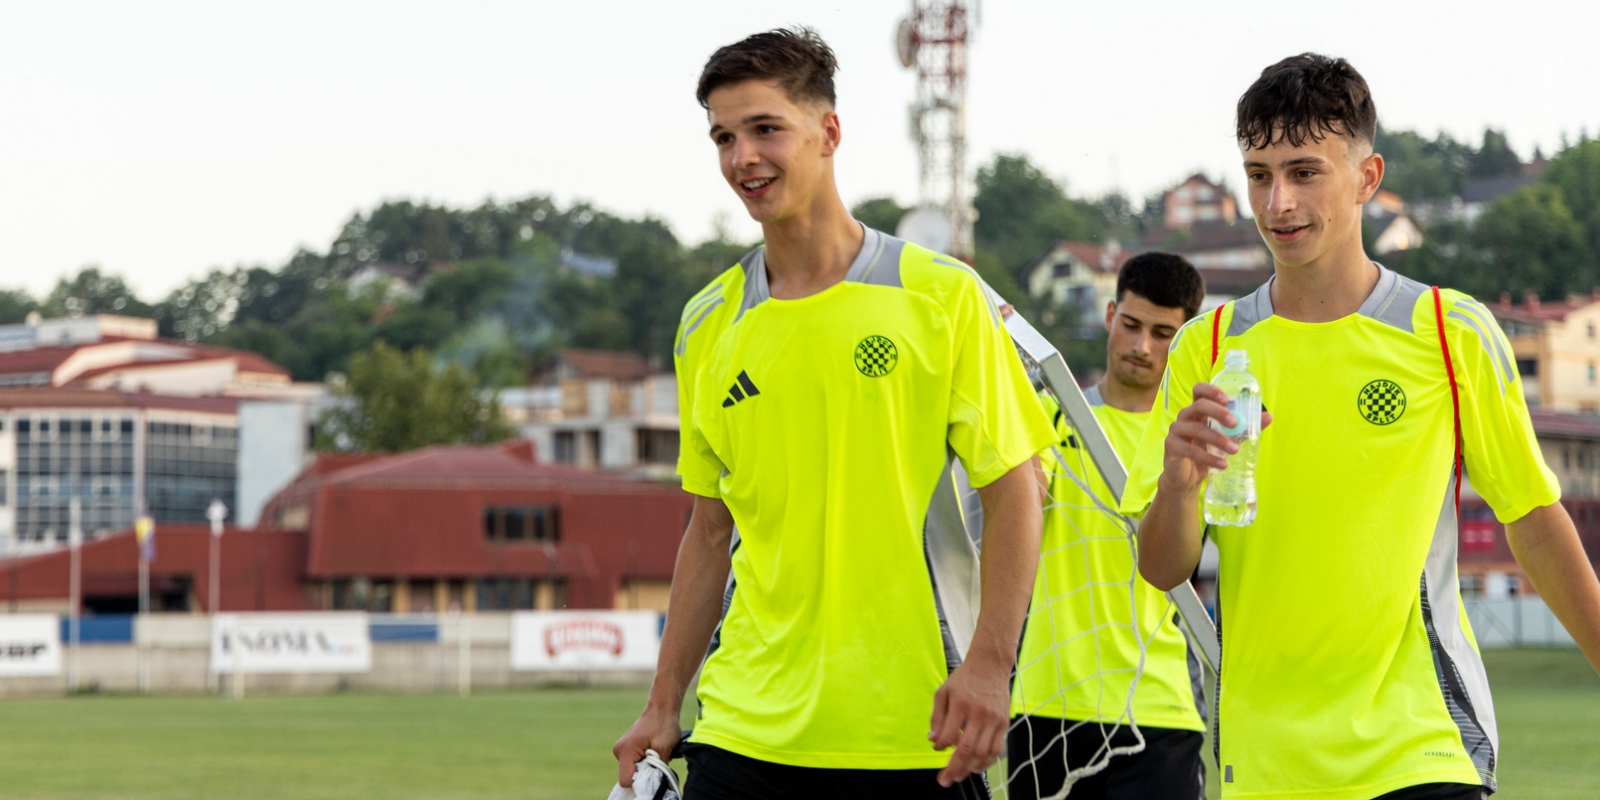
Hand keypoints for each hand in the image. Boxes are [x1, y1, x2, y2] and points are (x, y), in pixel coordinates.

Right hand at [612, 704, 681, 787]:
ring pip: (632, 770)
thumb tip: (655, 781)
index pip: (626, 780)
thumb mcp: (664, 749)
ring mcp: (621, 749)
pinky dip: (644, 760)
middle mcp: (619, 751)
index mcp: (625, 751)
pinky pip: (634, 763)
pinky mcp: (626, 748)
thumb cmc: (663, 724)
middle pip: (629, 776)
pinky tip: (652, 750)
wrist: (662, 708)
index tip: (653, 770)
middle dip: (644, 772)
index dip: (641, 780)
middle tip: (657, 758)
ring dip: (645, 766)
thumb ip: (658, 768)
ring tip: (655, 752)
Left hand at [929, 655, 1010, 786]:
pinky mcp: (1004, 723)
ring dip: (970, 769)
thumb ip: (937, 717)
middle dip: (954, 769)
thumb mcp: (943, 692)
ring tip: (959, 775)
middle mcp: (979, 713)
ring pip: (983, 753)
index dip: (941, 748)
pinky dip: (986, 762)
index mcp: (961, 704)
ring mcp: (994, 719)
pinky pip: (996, 749)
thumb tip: (933, 741)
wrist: (990, 665)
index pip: (949, 736)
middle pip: (967, 750)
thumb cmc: (964, 679)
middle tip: (945, 780)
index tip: (937, 750)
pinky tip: (975, 767)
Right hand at [1159, 383, 1271, 494]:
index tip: (1227, 399)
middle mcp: (1185, 416)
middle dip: (1218, 412)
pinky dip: (1209, 458)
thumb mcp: (1228, 438)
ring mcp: (1176, 430)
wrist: (1188, 477)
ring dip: (1218, 439)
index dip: (1212, 391)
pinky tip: (1222, 464)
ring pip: (1196, 429)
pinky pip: (1191, 450)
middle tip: (1235, 423)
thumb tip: (1268, 417)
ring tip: (1235, 450)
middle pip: (1199, 406)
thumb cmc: (1207, 451)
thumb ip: (1244, 427)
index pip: (1199, 390)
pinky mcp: (1172, 447)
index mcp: (1198, 409)